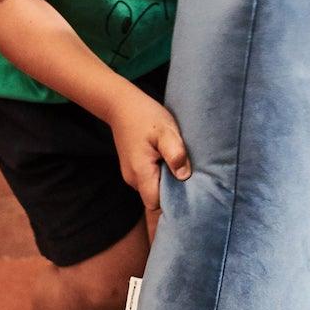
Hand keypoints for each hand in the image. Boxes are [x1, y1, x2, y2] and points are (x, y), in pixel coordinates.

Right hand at [109, 86, 190, 211]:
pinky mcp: (132, 168)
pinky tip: (167, 161)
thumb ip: (174, 153)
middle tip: (188, 177)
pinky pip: (148, 180)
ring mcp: (130, 174)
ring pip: (151, 189)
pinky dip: (159, 175)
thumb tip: (184, 176)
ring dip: (165, 182)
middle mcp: (132, 179)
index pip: (155, 203)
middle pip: (154, 198)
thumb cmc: (145, 116)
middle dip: (171, 192)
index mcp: (140, 172)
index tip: (187, 192)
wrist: (121, 105)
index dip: (171, 202)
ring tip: (178, 165)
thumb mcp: (165, 130)